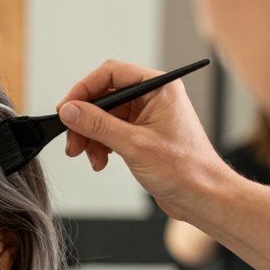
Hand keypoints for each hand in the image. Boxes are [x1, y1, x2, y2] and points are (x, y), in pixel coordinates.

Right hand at [57, 59, 233, 221]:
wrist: (203, 196)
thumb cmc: (185, 169)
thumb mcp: (134, 145)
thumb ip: (98, 125)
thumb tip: (70, 110)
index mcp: (158, 88)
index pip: (111, 73)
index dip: (84, 89)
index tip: (66, 109)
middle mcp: (152, 98)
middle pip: (104, 97)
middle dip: (84, 120)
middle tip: (72, 141)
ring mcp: (146, 117)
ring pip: (103, 117)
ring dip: (90, 137)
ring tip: (87, 157)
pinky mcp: (141, 135)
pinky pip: (110, 132)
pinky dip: (100, 146)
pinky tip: (100, 162)